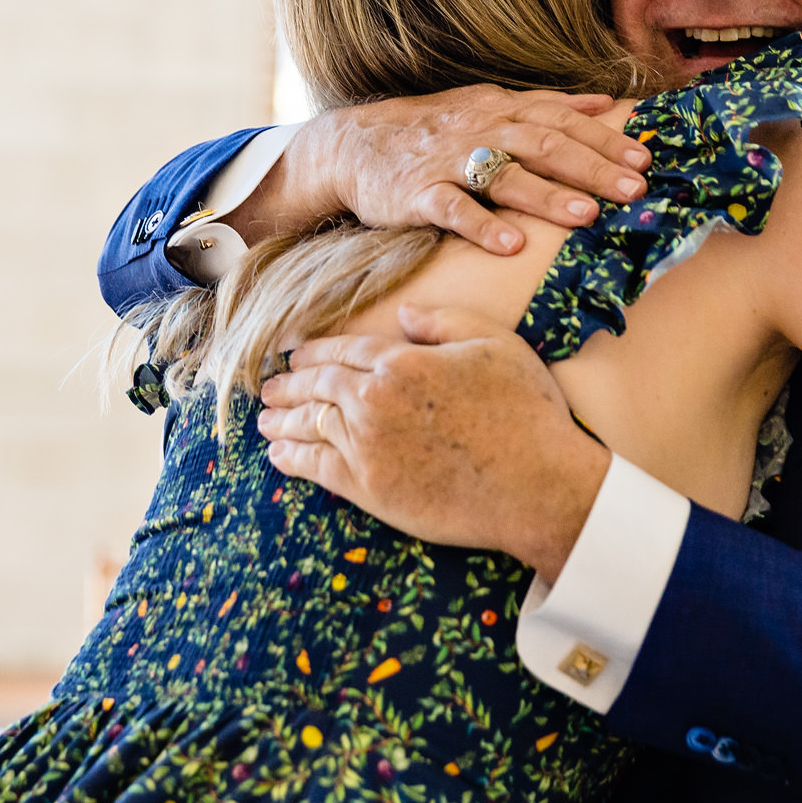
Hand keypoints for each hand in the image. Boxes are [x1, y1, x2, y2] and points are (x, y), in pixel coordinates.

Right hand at [234, 86, 650, 255]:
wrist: (355, 144)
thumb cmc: (433, 129)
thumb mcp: (489, 104)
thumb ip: (546, 105)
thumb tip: (604, 103)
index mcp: (502, 110)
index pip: (562, 121)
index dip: (604, 140)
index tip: (645, 161)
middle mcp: (480, 130)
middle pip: (544, 145)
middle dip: (592, 168)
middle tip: (634, 190)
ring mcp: (448, 162)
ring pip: (504, 176)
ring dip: (547, 196)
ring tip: (586, 217)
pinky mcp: (418, 194)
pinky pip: (453, 210)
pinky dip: (482, 226)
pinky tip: (510, 245)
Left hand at [256, 304, 609, 581]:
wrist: (537, 485)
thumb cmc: (525, 412)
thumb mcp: (494, 343)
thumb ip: (443, 321)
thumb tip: (402, 313)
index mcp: (401, 361)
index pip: (343, 350)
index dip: (315, 352)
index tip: (296, 354)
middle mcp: (374, 400)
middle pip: (318, 386)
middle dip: (289, 384)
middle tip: (269, 386)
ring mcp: (367, 446)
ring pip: (310, 425)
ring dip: (282, 420)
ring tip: (264, 421)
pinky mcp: (369, 489)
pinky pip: (317, 468)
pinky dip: (292, 459)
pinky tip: (279, 456)